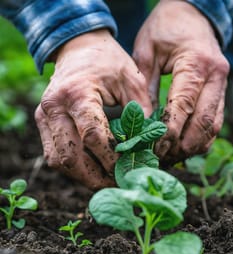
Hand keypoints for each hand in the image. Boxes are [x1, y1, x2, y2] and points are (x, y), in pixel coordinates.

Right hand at [35, 29, 151, 189]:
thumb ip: (141, 111)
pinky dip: (73, 168)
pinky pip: (54, 155)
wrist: (78, 48)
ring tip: (106, 181)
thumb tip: (147, 146)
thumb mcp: (132, 79)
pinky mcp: (44, 123)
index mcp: (77, 93)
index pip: (93, 136)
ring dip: (82, 176)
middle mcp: (54, 107)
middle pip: (71, 156)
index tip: (129, 169)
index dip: (111, 158)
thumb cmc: (107, 62)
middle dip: (95, 177)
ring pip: (59, 161)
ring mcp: (44, 116)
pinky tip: (92, 170)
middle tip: (117, 185)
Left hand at [133, 0, 229, 163]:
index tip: (153, 148)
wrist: (191, 14)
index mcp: (197, 64)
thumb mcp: (147, 52)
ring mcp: (221, 86)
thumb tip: (142, 124)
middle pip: (203, 123)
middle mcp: (215, 77)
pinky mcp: (220, 93)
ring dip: (192, 146)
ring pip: (213, 127)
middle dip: (182, 146)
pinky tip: (183, 147)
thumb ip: (145, 88)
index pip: (184, 107)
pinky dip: (201, 139)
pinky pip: (215, 123)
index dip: (168, 133)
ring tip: (170, 157)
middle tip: (161, 158)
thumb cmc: (165, 29)